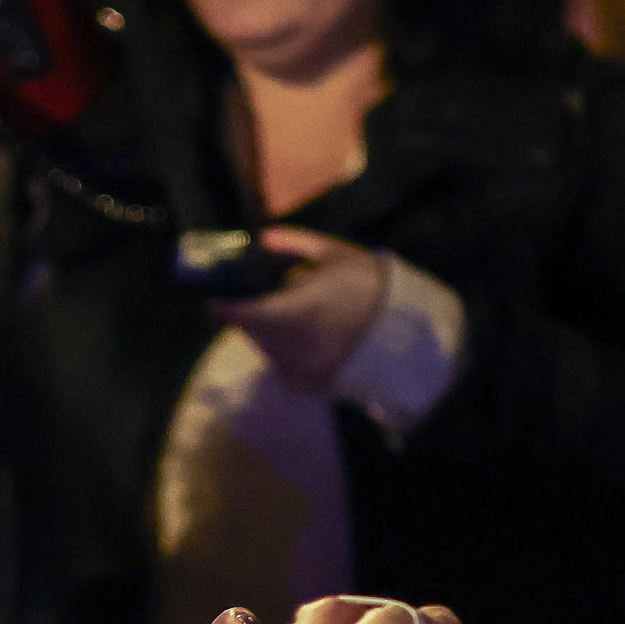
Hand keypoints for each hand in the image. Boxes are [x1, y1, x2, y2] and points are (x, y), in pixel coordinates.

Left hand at [210, 230, 390, 392]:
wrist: (410, 334)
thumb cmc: (370, 286)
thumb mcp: (336, 254)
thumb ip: (295, 243)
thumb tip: (262, 237)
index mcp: (297, 310)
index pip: (244, 314)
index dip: (224, 308)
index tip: (214, 299)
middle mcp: (294, 346)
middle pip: (252, 331)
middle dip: (253, 315)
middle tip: (269, 300)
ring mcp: (302, 370)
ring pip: (266, 349)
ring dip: (269, 334)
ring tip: (301, 317)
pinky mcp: (310, 386)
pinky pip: (283, 367)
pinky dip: (286, 352)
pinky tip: (310, 339)